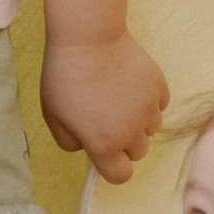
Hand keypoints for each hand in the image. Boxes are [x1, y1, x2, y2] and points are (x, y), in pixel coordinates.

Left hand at [41, 29, 169, 184]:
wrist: (88, 37)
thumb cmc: (65, 76)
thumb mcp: (53, 116)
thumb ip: (70, 142)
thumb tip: (86, 147)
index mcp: (104, 145)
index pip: (121, 176)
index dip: (112, 166)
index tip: (103, 150)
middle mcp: (131, 133)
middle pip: (137, 152)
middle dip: (125, 141)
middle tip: (107, 118)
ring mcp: (149, 109)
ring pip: (151, 128)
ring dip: (139, 120)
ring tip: (119, 97)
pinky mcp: (159, 86)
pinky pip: (160, 104)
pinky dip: (149, 99)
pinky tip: (130, 83)